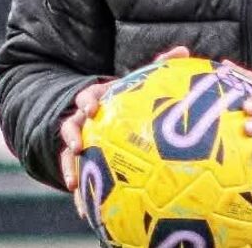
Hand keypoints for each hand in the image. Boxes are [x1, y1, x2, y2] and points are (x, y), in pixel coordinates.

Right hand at [60, 45, 191, 216]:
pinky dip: (75, 184)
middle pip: (74, 121)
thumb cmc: (131, 99)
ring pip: (69, 151)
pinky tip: (79, 203)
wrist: (108, 116)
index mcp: (100, 98)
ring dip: (69, 163)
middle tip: (78, 143)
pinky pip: (73, 171)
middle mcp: (87, 118)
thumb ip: (160, 66)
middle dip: (74, 130)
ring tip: (73, 180)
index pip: (90, 95)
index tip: (93, 107)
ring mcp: (81, 137)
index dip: (89, 99)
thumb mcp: (141, 85)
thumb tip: (182, 49)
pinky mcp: (79, 157)